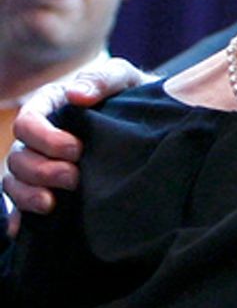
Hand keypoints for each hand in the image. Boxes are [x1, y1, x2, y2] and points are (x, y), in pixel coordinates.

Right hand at [3, 58, 146, 230]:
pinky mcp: (48, 187)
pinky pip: (19, 204)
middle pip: (17, 156)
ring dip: (29, 194)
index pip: (27, 122)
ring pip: (14, 181)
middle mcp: (39, 135)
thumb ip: (101, 80)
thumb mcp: (122, 78)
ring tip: (53, 203)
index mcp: (50, 105)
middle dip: (41, 170)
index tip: (76, 149)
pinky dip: (17, 216)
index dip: (44, 139)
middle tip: (74, 177)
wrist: (151, 121)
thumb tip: (76, 95)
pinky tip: (22, 229)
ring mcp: (41, 162)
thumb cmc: (132, 94)